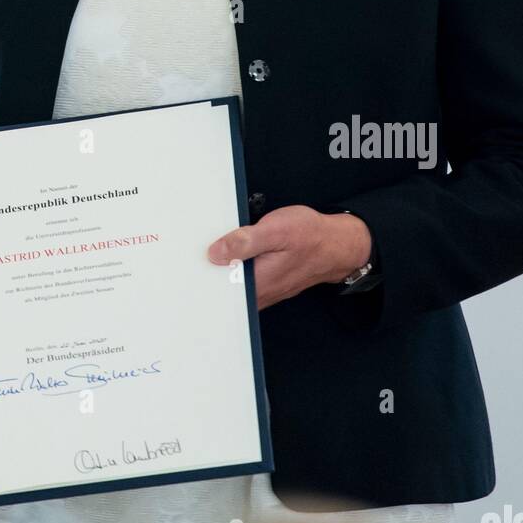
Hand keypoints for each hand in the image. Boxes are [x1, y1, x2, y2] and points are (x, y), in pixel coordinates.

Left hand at [206, 206, 371, 310]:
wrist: (337, 245)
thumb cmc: (310, 236)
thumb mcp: (276, 230)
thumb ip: (244, 241)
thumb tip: (215, 253)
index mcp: (256, 283)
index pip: (218, 290)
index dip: (200, 278)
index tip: (185, 265)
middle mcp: (259, 293)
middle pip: (222, 290)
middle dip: (206, 274)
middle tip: (190, 255)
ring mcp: (263, 290)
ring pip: (231, 286)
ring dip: (218, 272)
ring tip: (205, 253)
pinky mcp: (266, 282)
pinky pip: (242, 281)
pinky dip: (232, 270)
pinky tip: (226, 254)